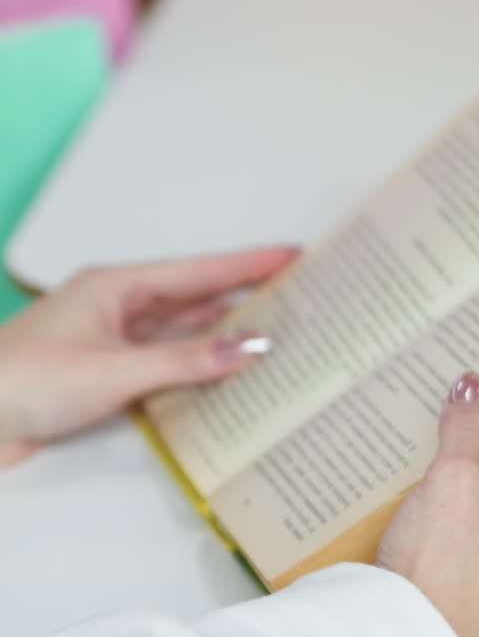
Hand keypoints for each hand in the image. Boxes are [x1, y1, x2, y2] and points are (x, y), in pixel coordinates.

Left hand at [0, 246, 295, 465]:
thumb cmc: (23, 380)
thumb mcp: (116, 368)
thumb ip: (186, 360)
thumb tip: (249, 347)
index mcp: (115, 287)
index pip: (198, 271)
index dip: (247, 264)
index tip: (290, 256)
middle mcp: (115, 309)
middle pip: (193, 297)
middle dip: (243, 293)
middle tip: (293, 290)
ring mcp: (109, 343)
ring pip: (179, 331)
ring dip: (221, 331)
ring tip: (272, 327)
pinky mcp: (103, 376)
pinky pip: (162, 364)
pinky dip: (194, 366)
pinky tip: (220, 371)